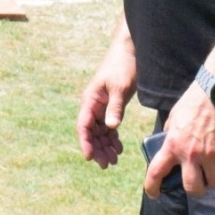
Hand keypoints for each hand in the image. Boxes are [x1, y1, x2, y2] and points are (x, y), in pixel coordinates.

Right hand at [77, 28, 136, 168]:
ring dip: (105, 146)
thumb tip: (111, 127)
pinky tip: (119, 147)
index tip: (89, 157)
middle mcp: (93, 105)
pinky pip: (109, 126)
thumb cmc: (122, 65)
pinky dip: (113, 137)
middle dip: (97, 149)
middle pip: (91, 132)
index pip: (84, 125)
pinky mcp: (112, 105)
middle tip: (107, 164)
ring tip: (114, 160)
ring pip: (100, 131)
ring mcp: (102, 106)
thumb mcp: (120, 88)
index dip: (85, 142)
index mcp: (90, 100)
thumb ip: (115, 108)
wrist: (130, 50)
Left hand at [144, 81, 214, 198]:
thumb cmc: (194, 100)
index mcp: (173, 144)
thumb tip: (167, 142)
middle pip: (192, 188)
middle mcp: (191, 154)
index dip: (152, 187)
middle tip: (199, 182)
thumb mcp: (174, 116)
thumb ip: (170, 132)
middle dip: (196, 189)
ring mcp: (212, 154)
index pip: (156, 171)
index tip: (153, 194)